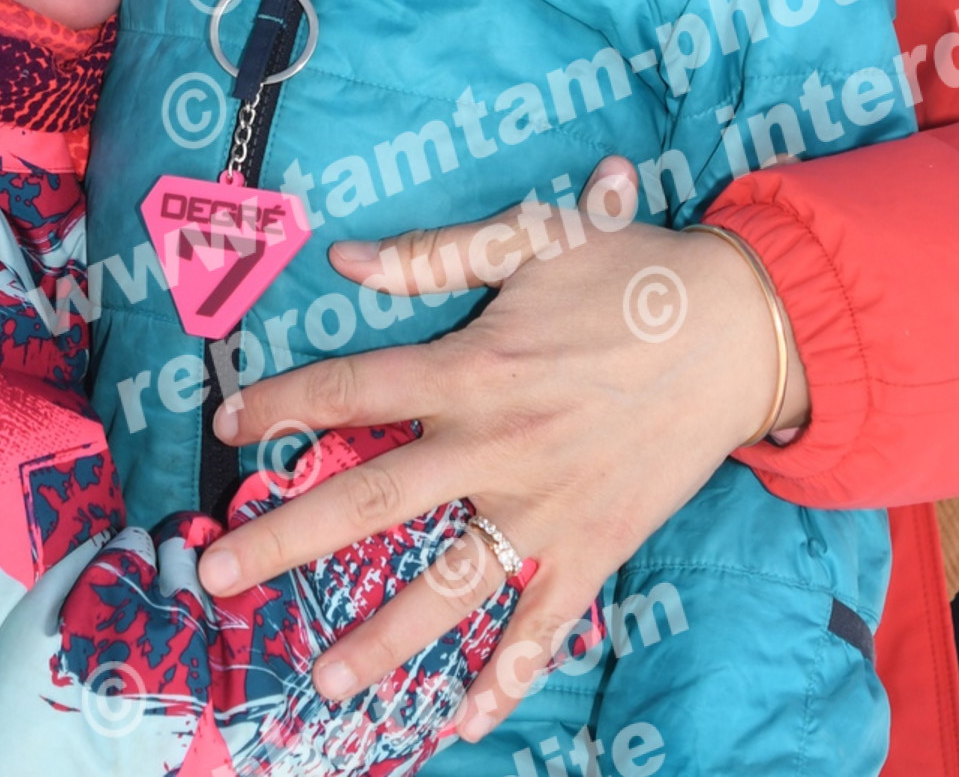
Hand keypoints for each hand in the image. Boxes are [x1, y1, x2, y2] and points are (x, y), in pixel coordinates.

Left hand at [194, 159, 806, 740]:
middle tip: (218, 577)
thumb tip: (346, 259)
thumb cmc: (632, 271)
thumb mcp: (534, 237)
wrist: (740, 328)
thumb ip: (435, 254)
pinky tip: (466, 722)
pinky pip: (542, 624)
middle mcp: (496, 446)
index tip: (225, 424)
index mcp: (474, 366)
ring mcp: (545, 508)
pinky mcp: (594, 546)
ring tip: (323, 679)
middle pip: (370, 500)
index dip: (281, 402)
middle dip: (286, 538)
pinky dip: (508, 678)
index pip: (352, 390)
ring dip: (383, 638)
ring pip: (447, 585)